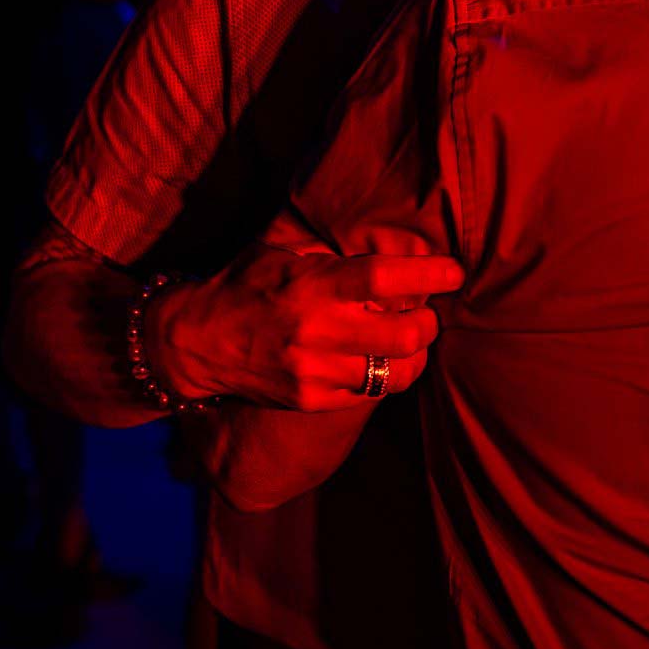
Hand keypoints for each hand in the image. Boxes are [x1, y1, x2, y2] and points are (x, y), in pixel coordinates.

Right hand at [150, 245, 461, 410]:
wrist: (195, 342)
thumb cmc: (245, 286)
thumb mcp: (284, 255)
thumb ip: (332, 255)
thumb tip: (390, 247)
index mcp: (314, 286)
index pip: (387, 279)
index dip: (430, 274)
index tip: (453, 271)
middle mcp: (319, 332)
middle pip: (408, 334)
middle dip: (428, 321)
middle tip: (424, 311)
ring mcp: (317, 372)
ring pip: (399, 372)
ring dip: (413, 354)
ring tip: (405, 339)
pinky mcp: (314, 400)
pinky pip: (372, 392)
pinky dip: (383, 375)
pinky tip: (374, 360)